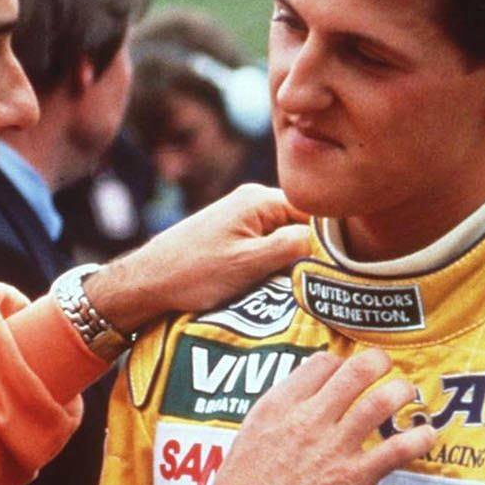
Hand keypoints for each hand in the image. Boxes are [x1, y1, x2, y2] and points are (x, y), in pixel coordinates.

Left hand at [83, 184, 308, 331]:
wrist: (146, 282)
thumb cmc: (194, 272)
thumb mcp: (250, 263)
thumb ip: (291, 246)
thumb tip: (324, 241)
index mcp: (258, 199)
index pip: (313, 210)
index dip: (328, 238)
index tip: (338, 266)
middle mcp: (250, 201)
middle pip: (299, 223)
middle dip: (308, 250)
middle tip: (317, 281)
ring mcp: (238, 217)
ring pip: (282, 236)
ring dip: (288, 260)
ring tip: (294, 285)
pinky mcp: (229, 235)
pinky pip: (264, 244)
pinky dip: (271, 263)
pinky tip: (270, 283)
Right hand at [206, 349, 436, 484]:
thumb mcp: (248, 438)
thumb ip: (277, 417)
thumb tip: (299, 402)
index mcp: (278, 407)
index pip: (320, 364)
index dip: (338, 364)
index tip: (345, 373)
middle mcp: (308, 419)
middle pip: (354, 371)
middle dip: (377, 362)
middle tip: (385, 365)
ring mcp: (333, 447)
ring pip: (379, 402)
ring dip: (400, 391)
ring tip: (407, 391)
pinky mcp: (352, 478)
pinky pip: (395, 450)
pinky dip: (418, 439)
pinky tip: (427, 435)